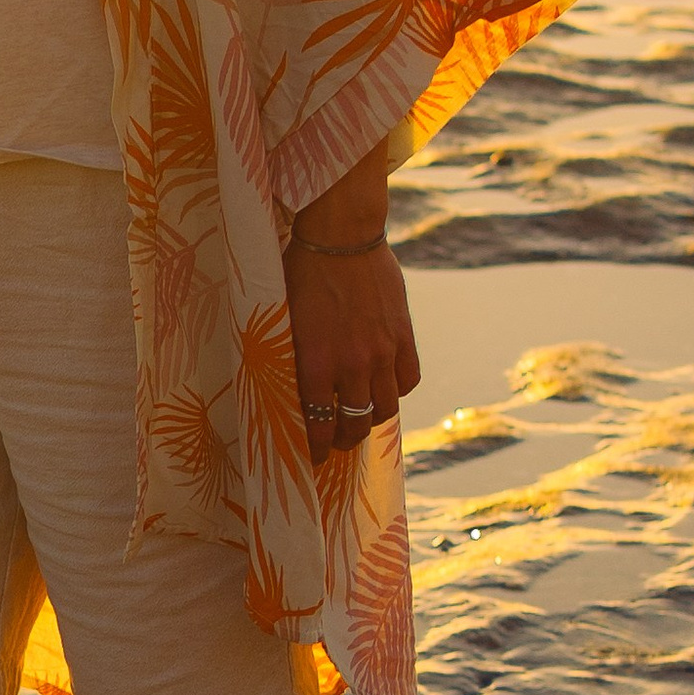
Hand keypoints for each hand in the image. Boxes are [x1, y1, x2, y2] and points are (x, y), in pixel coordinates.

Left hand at [285, 231, 420, 455]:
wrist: (342, 236)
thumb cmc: (302, 273)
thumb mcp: (286, 320)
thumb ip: (294, 357)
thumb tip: (294, 388)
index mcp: (316, 362)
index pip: (318, 422)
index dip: (316, 446)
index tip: (314, 458)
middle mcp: (352, 363)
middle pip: (355, 422)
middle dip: (345, 440)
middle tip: (338, 443)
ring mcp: (382, 351)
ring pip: (384, 406)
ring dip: (372, 420)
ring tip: (363, 421)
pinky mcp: (403, 335)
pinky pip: (407, 379)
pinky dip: (398, 391)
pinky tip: (386, 389)